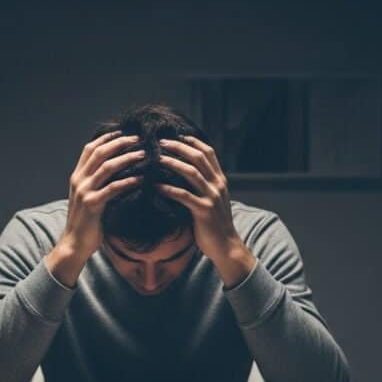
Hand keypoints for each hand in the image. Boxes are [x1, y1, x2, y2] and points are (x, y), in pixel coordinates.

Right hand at [47, 131, 144, 285]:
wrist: (74, 244)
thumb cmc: (88, 221)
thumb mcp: (90, 197)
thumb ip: (99, 182)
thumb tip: (119, 169)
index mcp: (77, 175)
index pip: (91, 148)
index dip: (108, 137)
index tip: (126, 131)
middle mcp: (79, 180)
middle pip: (100, 152)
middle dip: (121, 142)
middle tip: (140, 138)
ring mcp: (84, 191)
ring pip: (107, 167)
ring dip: (127, 158)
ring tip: (145, 154)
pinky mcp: (93, 205)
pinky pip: (113, 188)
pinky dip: (128, 181)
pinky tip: (141, 178)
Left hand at [155, 136, 255, 285]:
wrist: (226, 246)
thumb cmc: (215, 224)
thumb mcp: (213, 199)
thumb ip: (203, 185)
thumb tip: (183, 173)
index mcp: (220, 180)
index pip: (208, 153)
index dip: (192, 141)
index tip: (176, 135)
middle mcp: (218, 185)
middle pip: (198, 157)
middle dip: (178, 147)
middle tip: (160, 142)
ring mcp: (212, 197)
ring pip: (191, 172)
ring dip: (172, 163)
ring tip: (155, 158)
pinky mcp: (204, 211)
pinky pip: (183, 195)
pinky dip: (168, 188)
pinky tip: (155, 186)